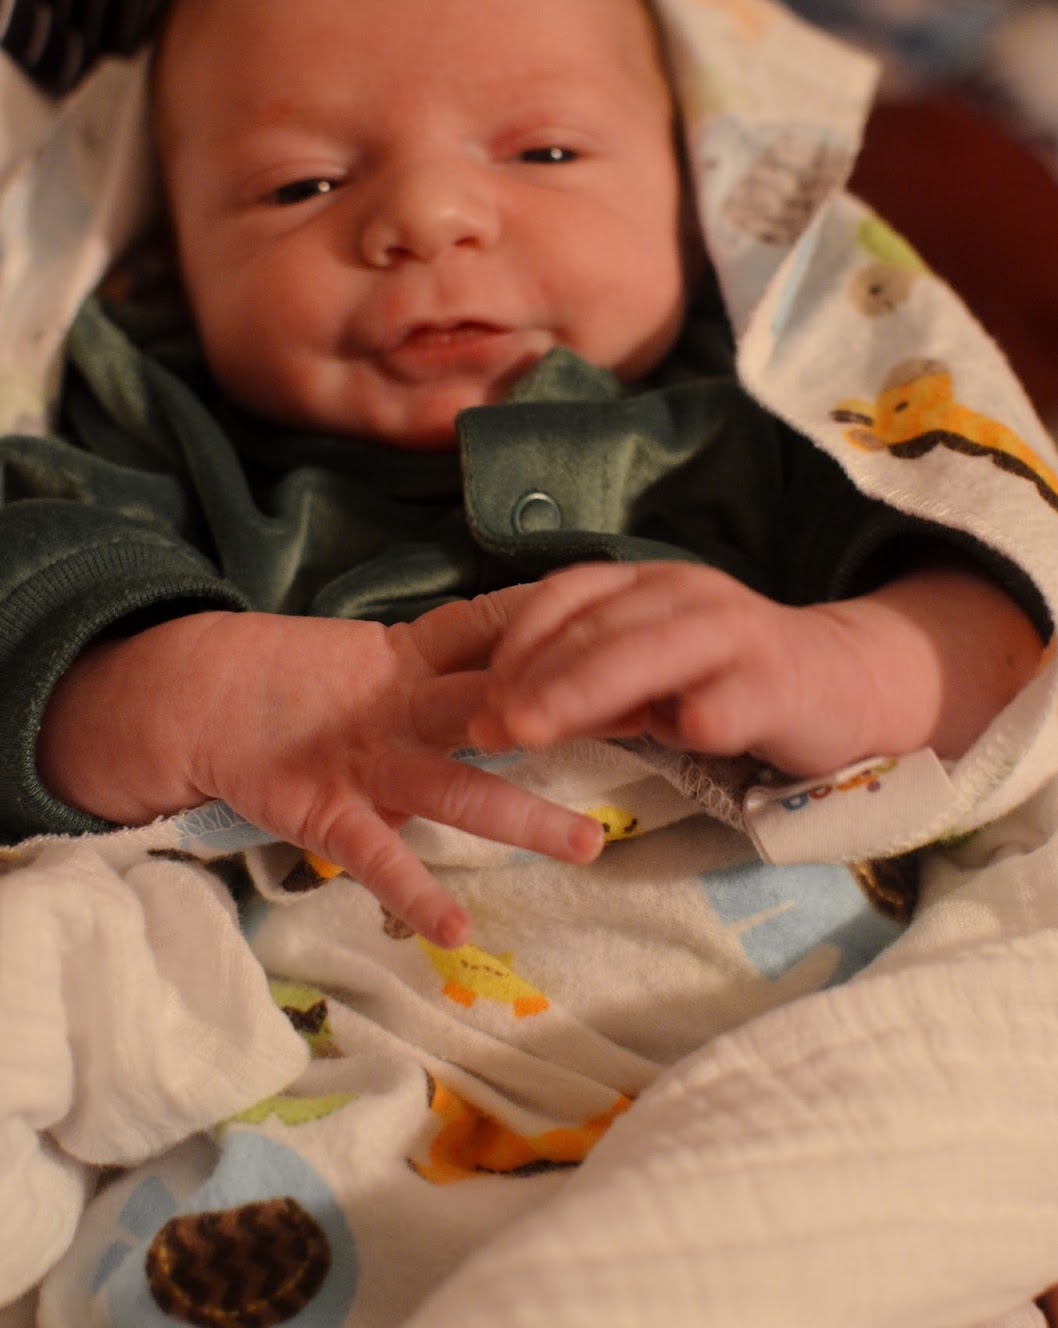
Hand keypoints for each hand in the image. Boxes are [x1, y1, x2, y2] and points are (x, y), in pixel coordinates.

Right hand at [38, 594, 602, 944]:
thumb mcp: (384, 660)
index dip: (565, 635)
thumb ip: (451, 663)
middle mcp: (402, 701)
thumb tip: (539, 668)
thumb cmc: (306, 683)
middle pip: (499, 703)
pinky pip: (377, 858)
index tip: (640, 643)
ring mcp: (366, 757)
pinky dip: (414, 895)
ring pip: (457, 785)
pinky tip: (456, 932)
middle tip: (649, 729)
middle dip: (569, 717)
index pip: (498, 628)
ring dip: (523, 815)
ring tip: (586, 847)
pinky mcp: (324, 809)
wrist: (201, 696)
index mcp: (416, 655)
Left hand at [467, 560, 1041, 773]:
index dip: (513, 642)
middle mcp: (688, 594)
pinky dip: (705, 714)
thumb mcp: (647, 671)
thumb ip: (584, 682)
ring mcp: (737, 634)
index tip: (474, 694)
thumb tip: (494, 714)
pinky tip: (680, 736)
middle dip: (533, 676)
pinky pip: (735, 697)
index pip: (565, 596)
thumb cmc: (727, 680)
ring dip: (586, 690)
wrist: (844, 682)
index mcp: (648, 583)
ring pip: (652, 651)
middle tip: (487, 725)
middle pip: (598, 626)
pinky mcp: (781, 682)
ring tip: (534, 732)